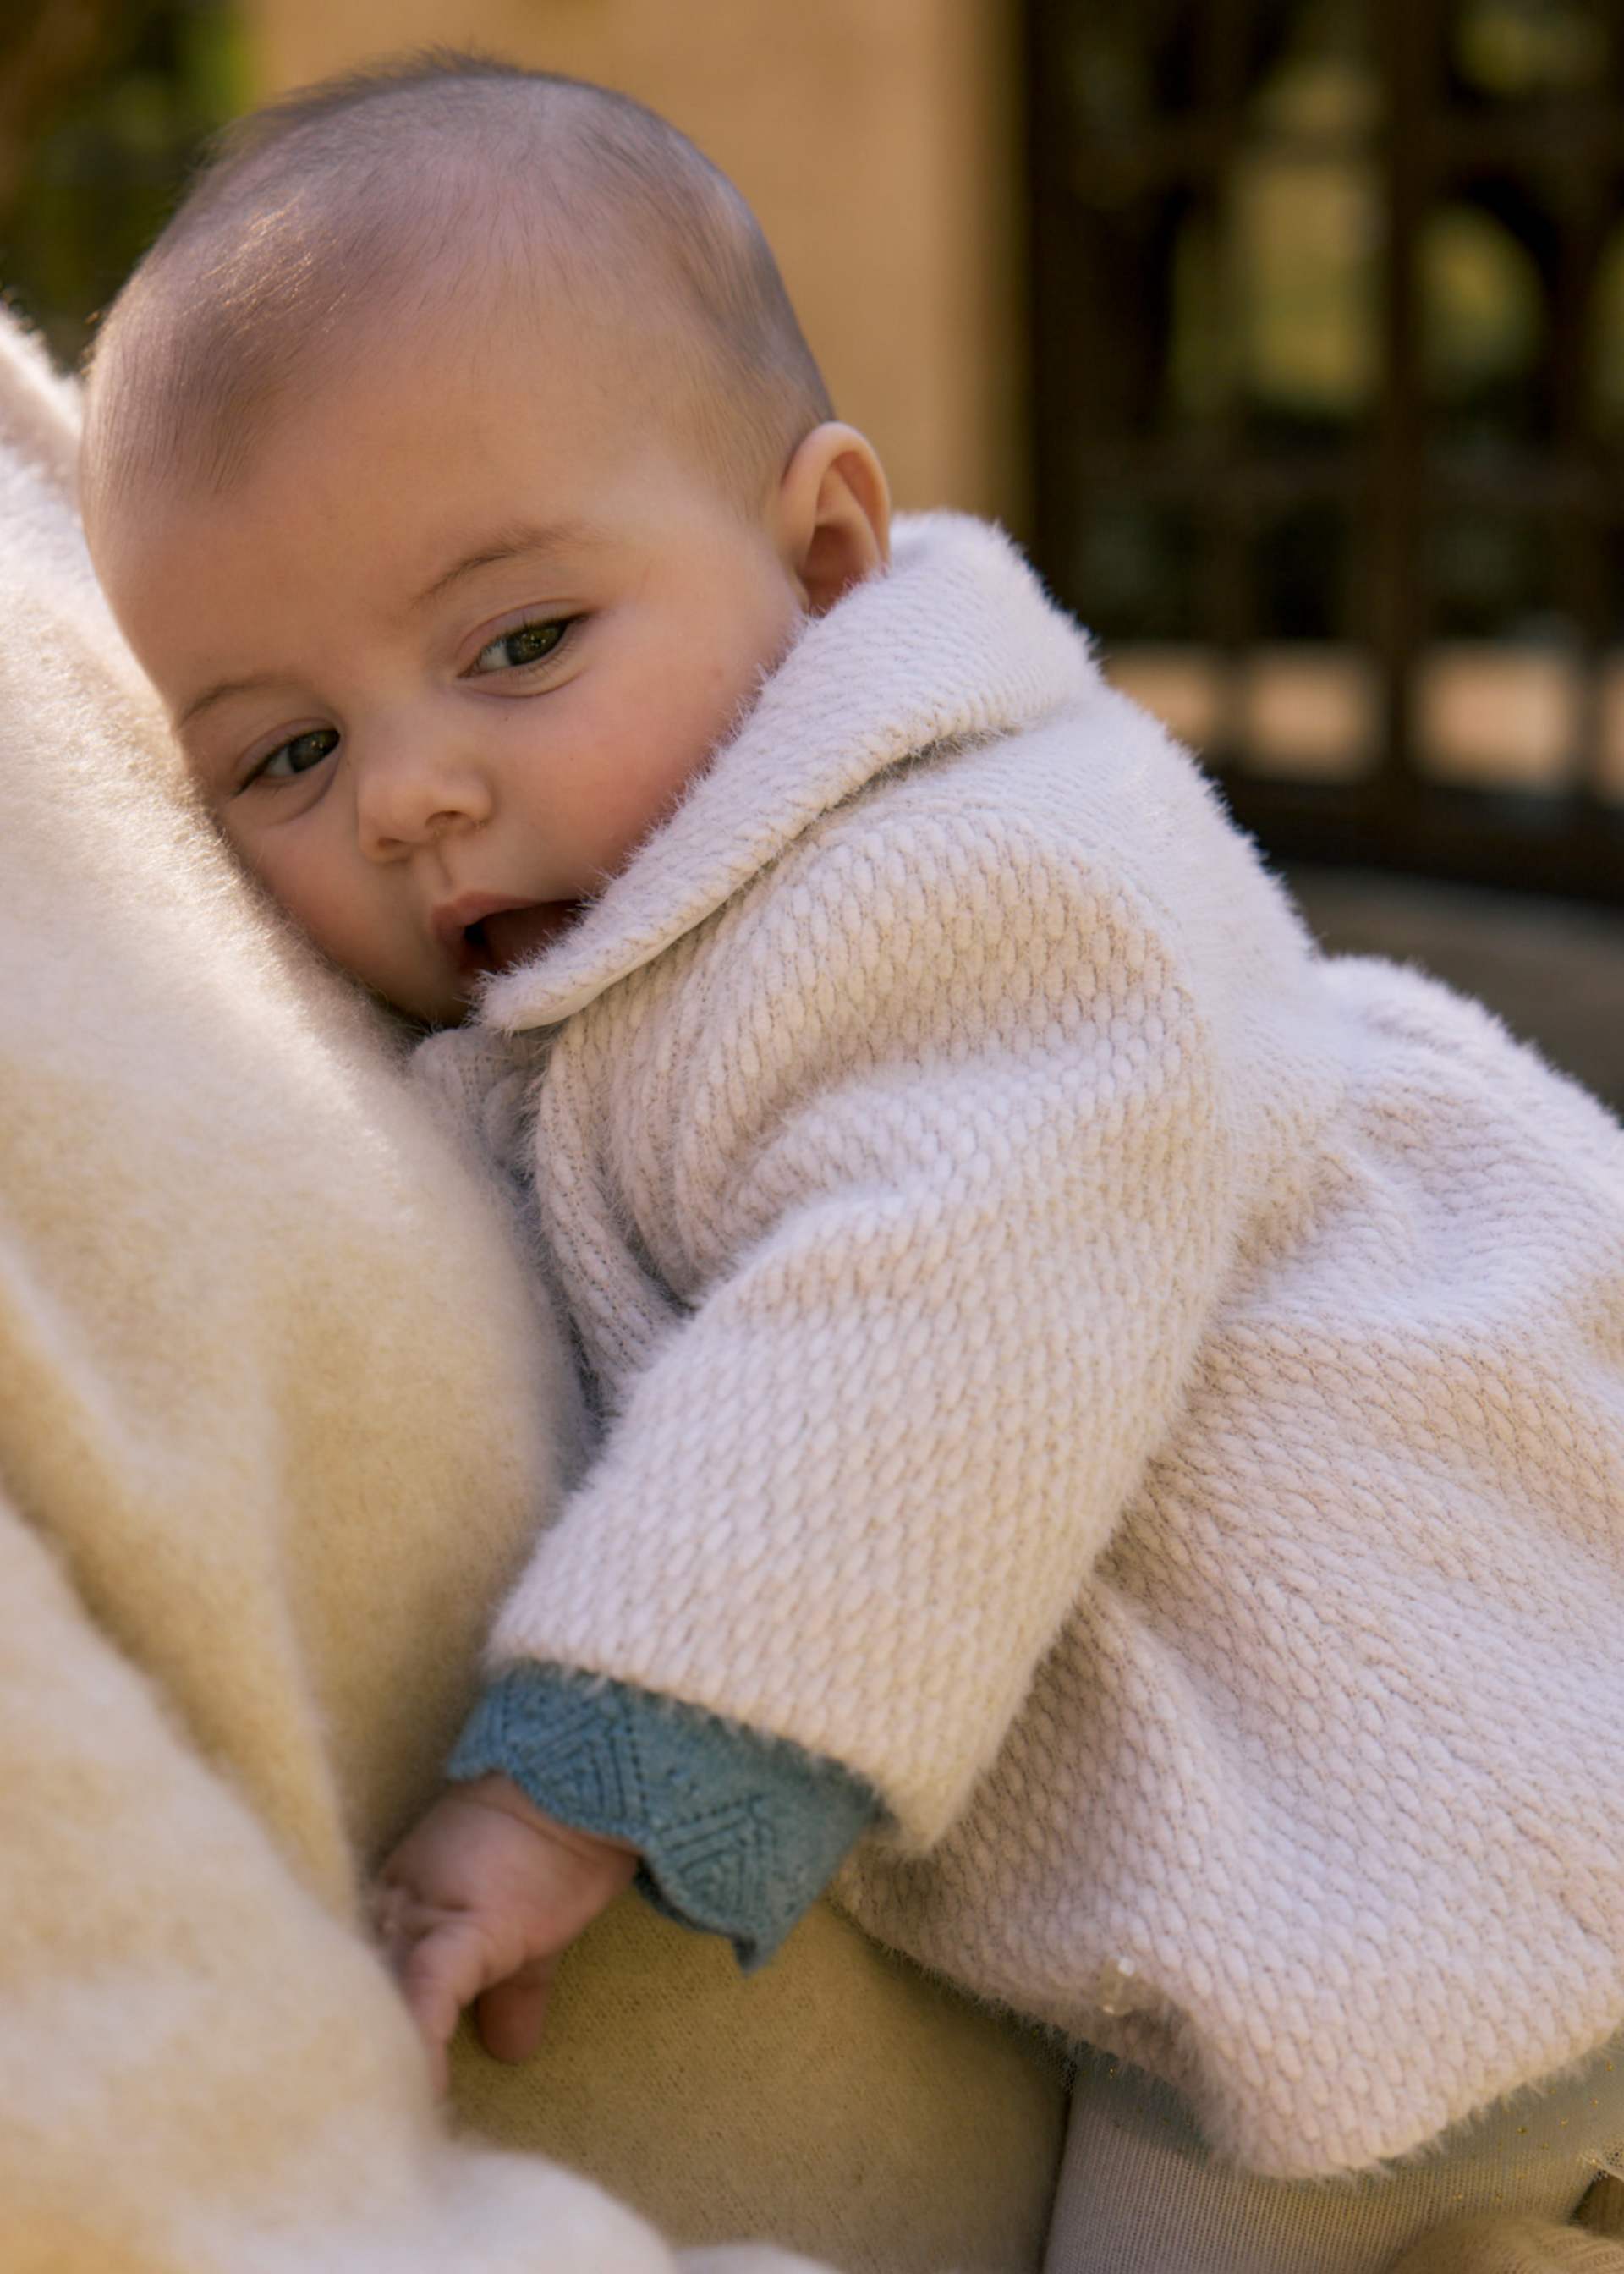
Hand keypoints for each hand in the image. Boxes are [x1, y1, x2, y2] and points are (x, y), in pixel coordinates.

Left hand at [373, 1773, 637, 2093]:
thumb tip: (512, 2050)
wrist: (580, 1787)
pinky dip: (421, 2040)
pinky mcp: (455, 1927)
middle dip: (346, 2047)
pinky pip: (424, 1993)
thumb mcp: (527, 1932)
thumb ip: (510, 1989)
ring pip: (377, 1995)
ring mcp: (416, 1915)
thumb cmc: (555, 1850)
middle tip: (334, 2111)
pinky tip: (426, 2087)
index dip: (352, 2028)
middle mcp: (389, 1910)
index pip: (356, 1977)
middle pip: (349, 1988)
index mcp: (396, 1908)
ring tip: (374, 2119)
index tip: (347, 2083)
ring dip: (378, 2053)